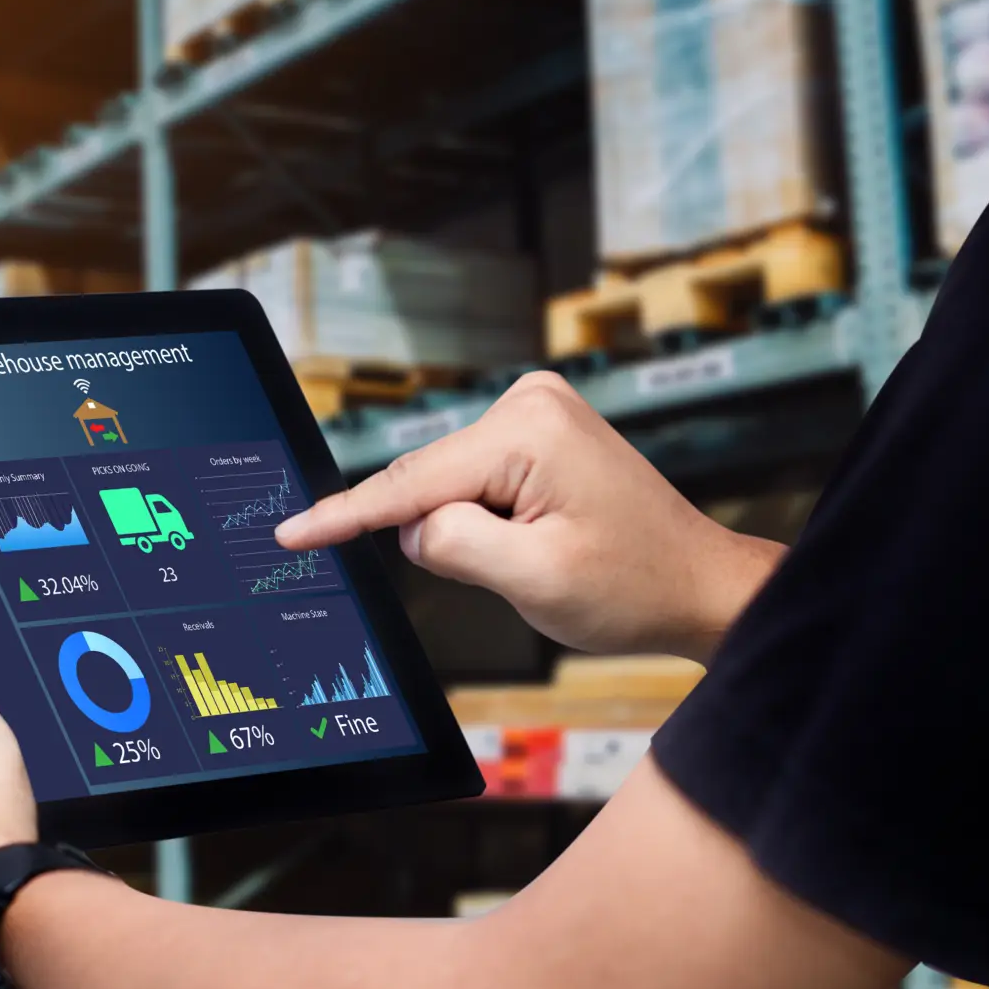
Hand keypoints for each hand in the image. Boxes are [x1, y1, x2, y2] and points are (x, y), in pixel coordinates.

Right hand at [275, 372, 782, 660]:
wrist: (699, 585)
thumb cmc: (634, 586)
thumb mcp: (533, 579)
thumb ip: (450, 545)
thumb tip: (411, 528)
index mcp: (528, 430)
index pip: (410, 483)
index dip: (344, 516)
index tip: (289, 534)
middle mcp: (529, 402)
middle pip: (429, 482)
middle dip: (444, 535)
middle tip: (517, 570)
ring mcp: (535, 412)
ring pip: (448, 487)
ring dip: (471, 532)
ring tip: (543, 555)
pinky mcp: (537, 433)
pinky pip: (472, 483)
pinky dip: (483, 520)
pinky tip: (535, 540)